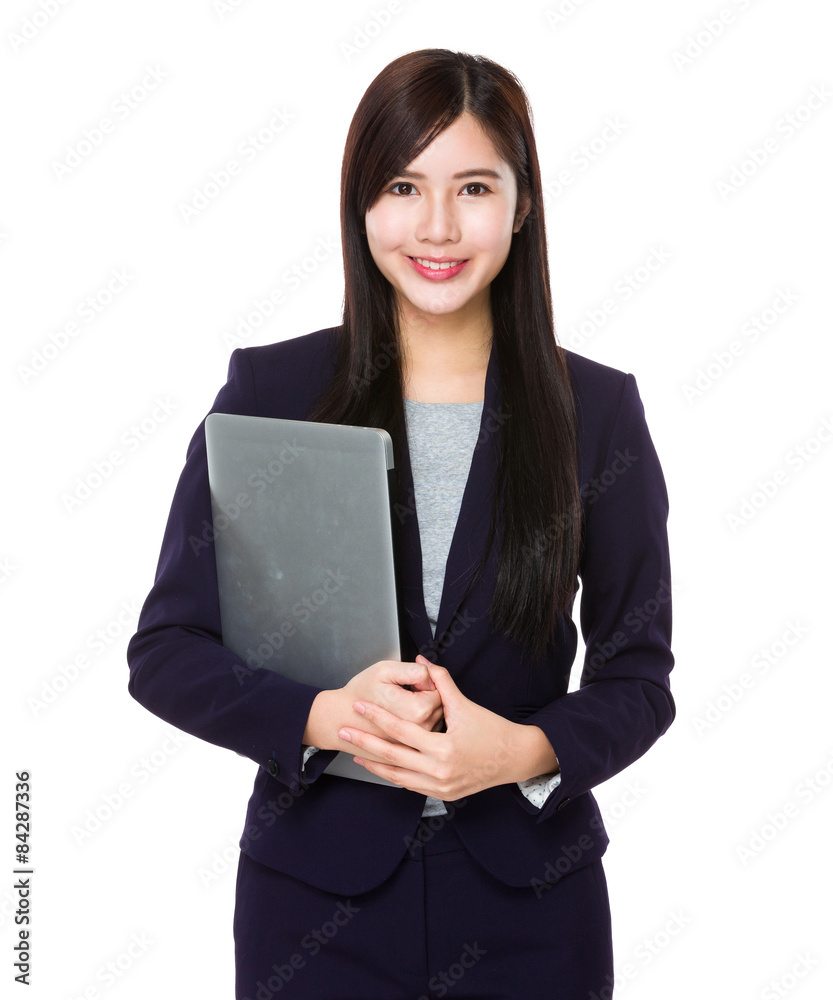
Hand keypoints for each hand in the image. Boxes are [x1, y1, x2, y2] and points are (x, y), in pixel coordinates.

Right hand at [303, 659, 443, 751]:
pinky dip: (416, 725)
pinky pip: (422, 734)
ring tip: (399, 706)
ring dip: (422, 712)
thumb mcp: (385, 670)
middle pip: (438, 707)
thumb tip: (430, 674)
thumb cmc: (360, 692)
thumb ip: (414, 670)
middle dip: (425, 696)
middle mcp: (419, 732)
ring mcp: (415, 745)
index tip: (410, 682)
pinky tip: (400, 719)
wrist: (339, 718)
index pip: (439, 690)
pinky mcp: (407, 752)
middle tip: (404, 692)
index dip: (425, 681)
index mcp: (418, 710)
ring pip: (432, 722)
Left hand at [336, 656, 536, 799]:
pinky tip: (382, 766)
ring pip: (397, 776)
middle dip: (364, 742)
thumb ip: (441, 681)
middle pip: (391, 756)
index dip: (377, 717)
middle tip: (343, 730)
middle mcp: (439, 772)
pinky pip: (411, 785)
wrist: (514, 758)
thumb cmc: (491, 730)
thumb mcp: (465, 705)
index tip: (358, 707)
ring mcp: (440, 787)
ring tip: (355, 752)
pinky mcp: (443, 794)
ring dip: (374, 764)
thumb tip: (422, 658)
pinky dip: (394, 775)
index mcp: (443, 748)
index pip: (400, 730)